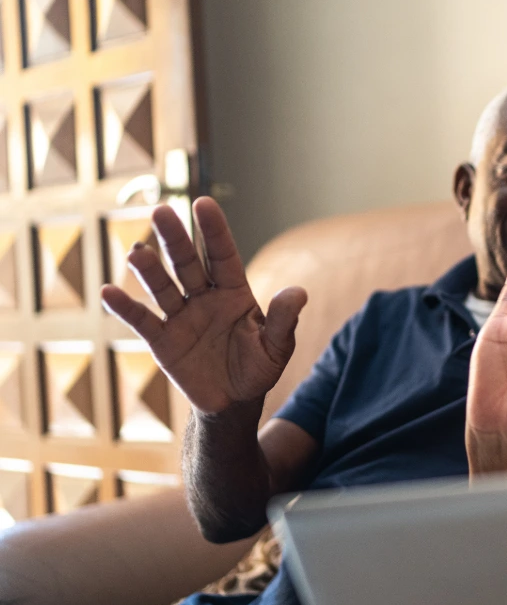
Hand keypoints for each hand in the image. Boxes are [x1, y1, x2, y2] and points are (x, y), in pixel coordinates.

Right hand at [101, 196, 307, 414]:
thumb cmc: (258, 368)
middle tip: (161, 211)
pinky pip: (142, 321)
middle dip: (175, 239)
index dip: (214, 231)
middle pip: (187, 263)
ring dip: (150, 270)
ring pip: (163, 287)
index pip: (223, 255)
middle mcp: (204, 297)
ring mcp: (181, 317)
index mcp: (234, 292)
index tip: (203, 203)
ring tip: (137, 252)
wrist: (234, 401)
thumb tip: (299, 293)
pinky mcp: (162, 340)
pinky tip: (108, 292)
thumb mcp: (277, 347)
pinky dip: (125, 308)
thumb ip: (285, 320)